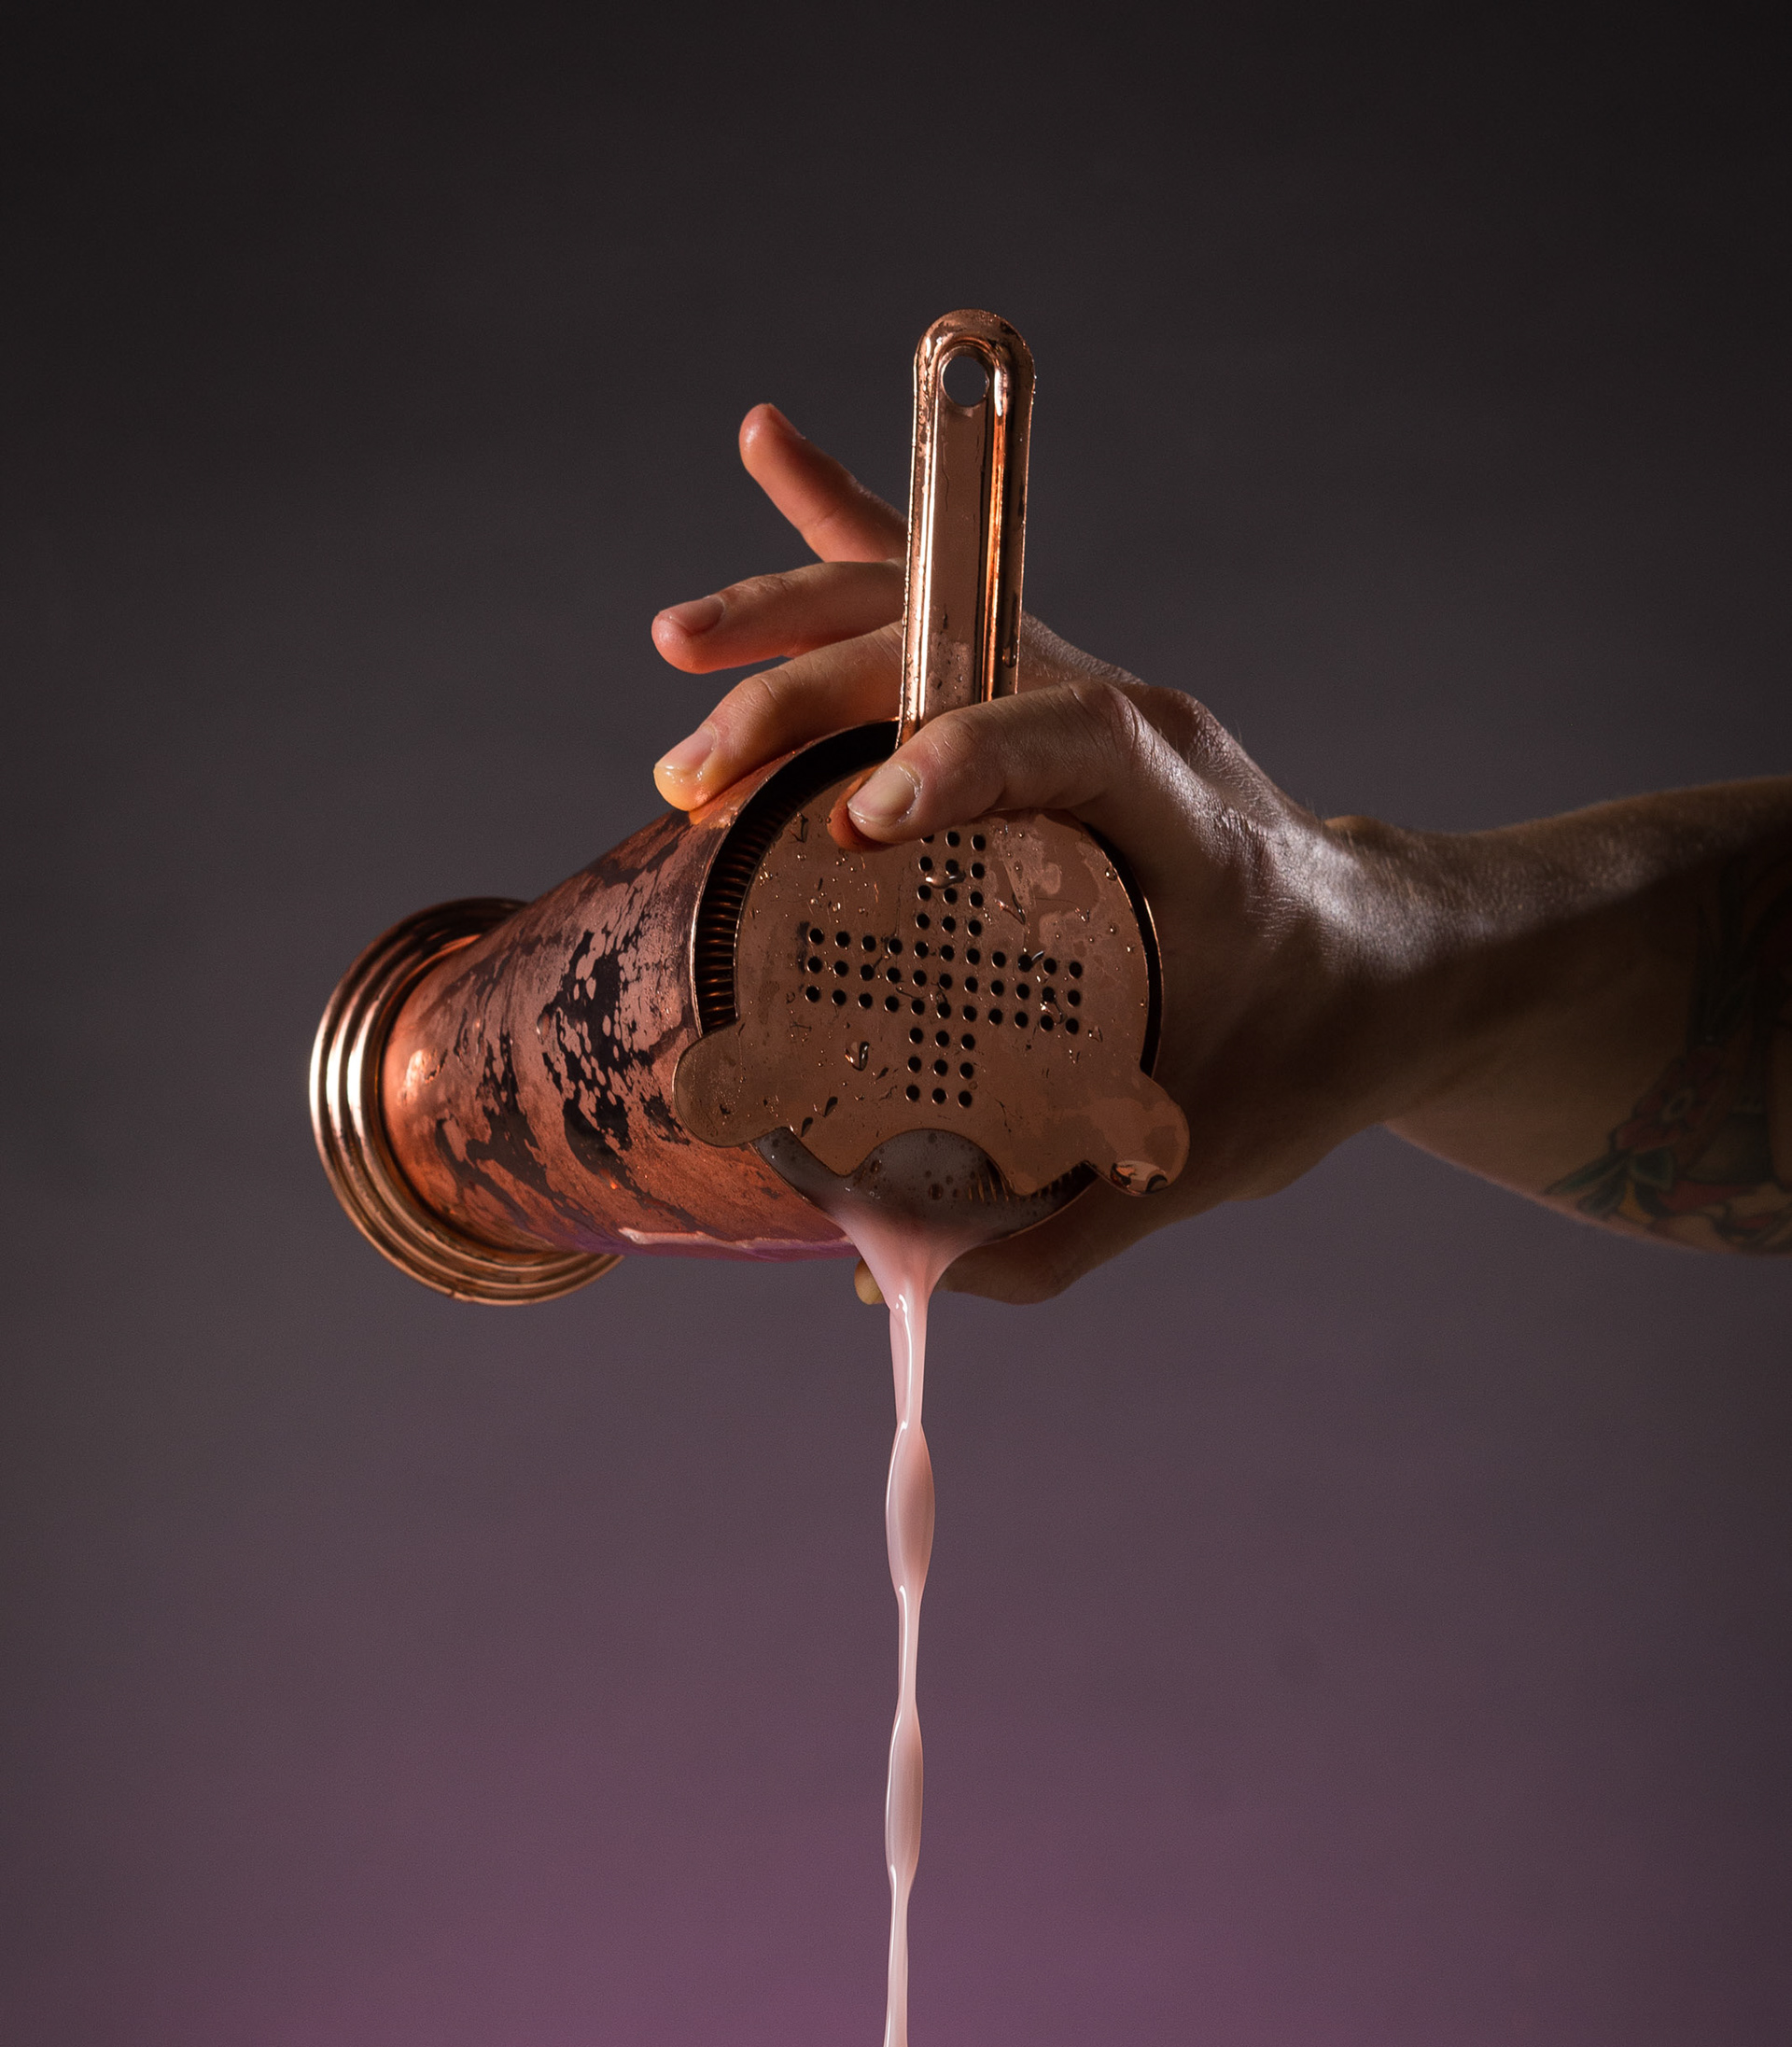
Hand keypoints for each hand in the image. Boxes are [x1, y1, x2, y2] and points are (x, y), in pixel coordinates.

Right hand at [650, 409, 1791, 1283]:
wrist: (1388, 962)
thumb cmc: (1305, 1046)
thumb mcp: (1201, 1155)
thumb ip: (1061, 1231)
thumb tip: (886, 1277)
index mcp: (1180, 815)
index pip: (1068, 741)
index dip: (961, 760)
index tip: (858, 821)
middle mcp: (1124, 727)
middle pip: (955, 661)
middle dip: (817, 702)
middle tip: (701, 783)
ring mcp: (1080, 697)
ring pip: (926, 611)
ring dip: (794, 619)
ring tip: (677, 649)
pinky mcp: (1043, 699)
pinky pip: (936, 594)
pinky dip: (849, 528)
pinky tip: (771, 445)